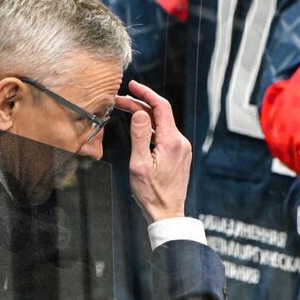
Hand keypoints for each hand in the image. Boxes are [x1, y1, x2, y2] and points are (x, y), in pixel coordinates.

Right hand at [116, 80, 190, 222]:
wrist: (167, 213)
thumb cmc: (151, 194)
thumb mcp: (139, 164)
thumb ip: (140, 136)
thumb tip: (140, 113)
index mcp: (171, 141)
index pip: (161, 107)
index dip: (146, 93)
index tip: (132, 86)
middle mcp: (180, 142)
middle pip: (160, 114)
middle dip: (139, 104)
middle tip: (118, 101)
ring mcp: (181, 148)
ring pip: (162, 124)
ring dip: (144, 116)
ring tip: (124, 110)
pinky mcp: (179, 154)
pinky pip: (164, 134)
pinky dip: (150, 127)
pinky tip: (138, 127)